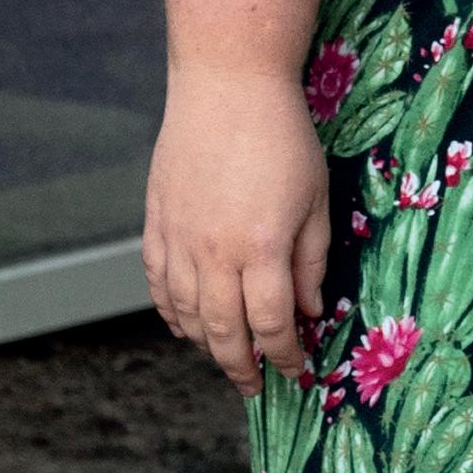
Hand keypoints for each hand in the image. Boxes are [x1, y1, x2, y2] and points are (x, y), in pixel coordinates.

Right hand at [143, 69, 331, 394]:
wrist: (226, 87)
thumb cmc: (283, 138)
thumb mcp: (316, 199)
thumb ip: (311, 261)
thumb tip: (310, 311)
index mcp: (261, 248)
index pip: (271, 324)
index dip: (284, 354)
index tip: (297, 369)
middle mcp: (213, 253)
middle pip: (223, 332)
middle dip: (242, 365)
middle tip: (256, 385)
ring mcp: (178, 240)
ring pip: (186, 314)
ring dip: (207, 344)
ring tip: (227, 358)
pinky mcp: (156, 224)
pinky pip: (158, 285)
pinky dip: (172, 312)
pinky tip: (186, 325)